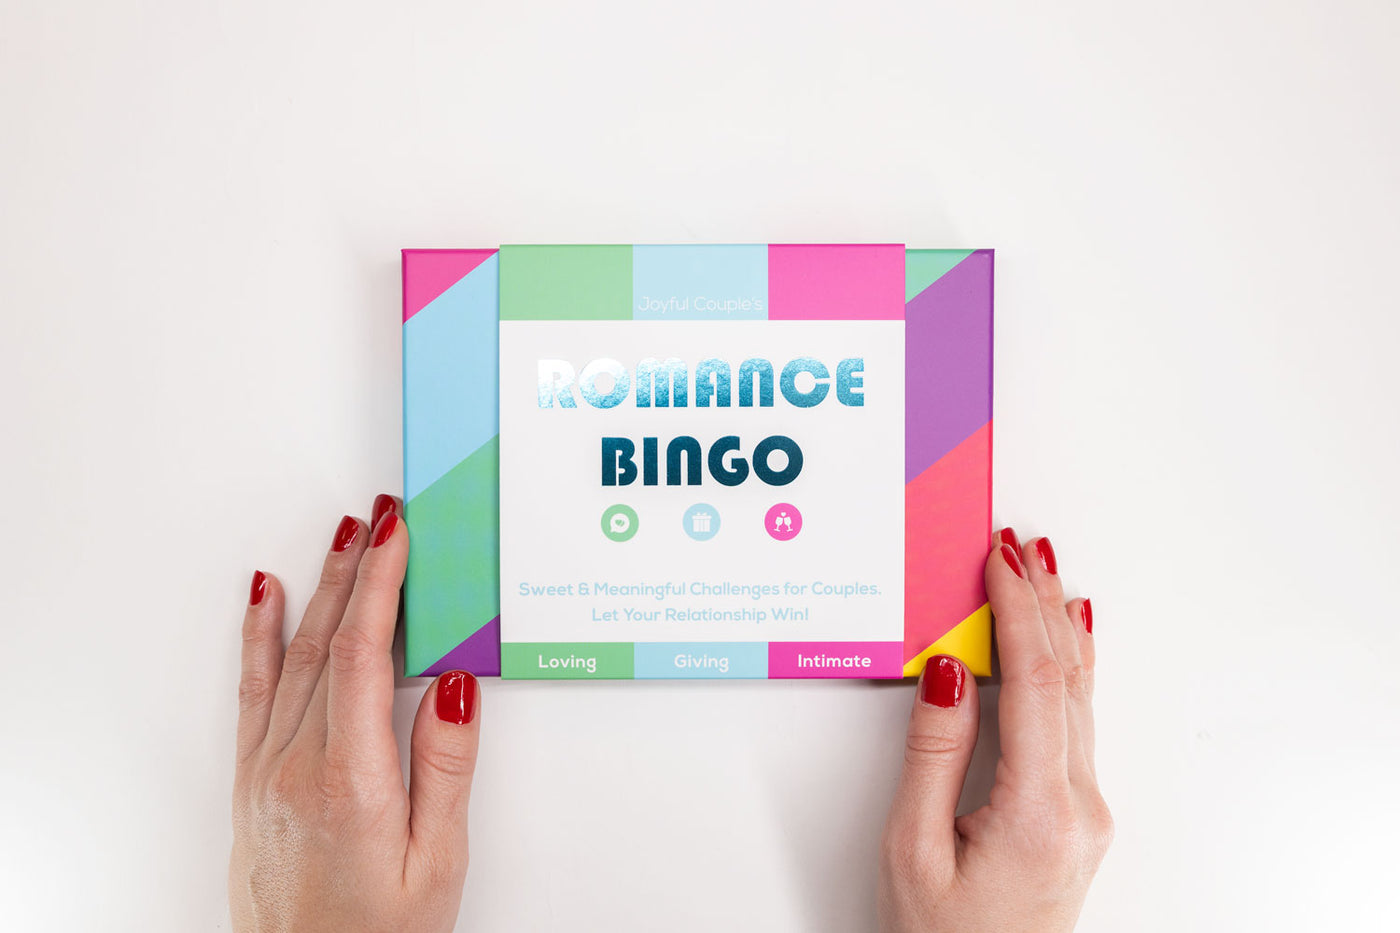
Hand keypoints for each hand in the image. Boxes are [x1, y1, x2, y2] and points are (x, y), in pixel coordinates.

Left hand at [231, 496, 481, 932]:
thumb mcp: (436, 862)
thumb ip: (445, 769)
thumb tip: (458, 687)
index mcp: (349, 781)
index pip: (363, 656)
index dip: (381, 587)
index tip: (397, 536)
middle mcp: (296, 766)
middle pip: (327, 642)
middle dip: (357, 569)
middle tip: (379, 513)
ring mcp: (267, 770)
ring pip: (292, 656)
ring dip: (320, 588)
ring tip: (341, 537)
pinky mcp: (253, 781)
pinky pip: (254, 689)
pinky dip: (259, 635)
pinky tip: (266, 597)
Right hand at [879, 530, 1111, 931]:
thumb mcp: (912, 849)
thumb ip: (932, 753)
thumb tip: (946, 671)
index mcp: (1041, 811)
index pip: (1035, 683)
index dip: (1016, 613)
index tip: (999, 560)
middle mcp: (1079, 806)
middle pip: (1067, 677)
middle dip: (1041, 599)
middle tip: (1019, 541)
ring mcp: (1087, 810)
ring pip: (1079, 694)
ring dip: (1058, 625)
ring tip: (1043, 567)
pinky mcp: (1079, 814)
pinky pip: (1079, 720)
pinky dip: (1069, 666)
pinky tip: (1073, 635)